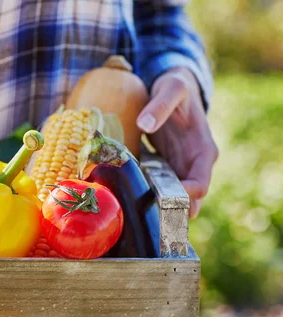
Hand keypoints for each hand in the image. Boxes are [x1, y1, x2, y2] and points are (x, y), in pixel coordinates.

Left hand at [136, 67, 217, 218]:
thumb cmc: (176, 87)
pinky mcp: (162, 169)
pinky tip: (124, 199)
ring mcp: (177, 169)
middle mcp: (193, 166)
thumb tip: (143, 124)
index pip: (200, 184)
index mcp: (202, 151)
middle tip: (144, 218)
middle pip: (187, 201)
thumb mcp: (172, 88)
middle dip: (169, 212)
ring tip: (131, 213)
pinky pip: (155, 188)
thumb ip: (160, 105)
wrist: (172, 88)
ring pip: (170, 199)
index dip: (185, 197)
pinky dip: (144, 195)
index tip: (162, 199)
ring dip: (155, 208)